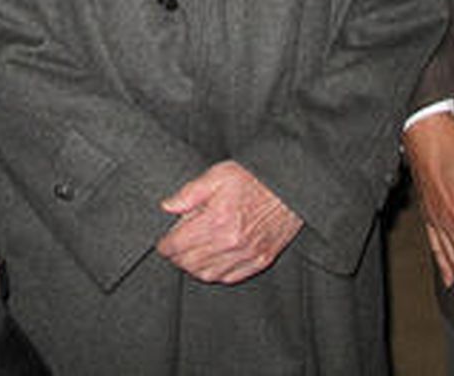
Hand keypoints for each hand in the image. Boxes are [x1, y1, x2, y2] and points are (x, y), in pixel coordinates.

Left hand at [156, 160, 301, 283]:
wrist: (291, 186)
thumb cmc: (254, 177)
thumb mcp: (218, 174)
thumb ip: (190, 192)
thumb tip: (167, 207)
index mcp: (217, 220)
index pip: (178, 244)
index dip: (165, 245)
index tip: (162, 242)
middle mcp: (231, 242)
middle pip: (190, 263)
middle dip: (177, 257)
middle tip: (174, 247)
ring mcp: (247, 254)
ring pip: (207, 274)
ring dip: (194, 267)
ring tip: (191, 254)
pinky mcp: (261, 260)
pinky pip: (229, 278)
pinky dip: (216, 273)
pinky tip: (212, 260)